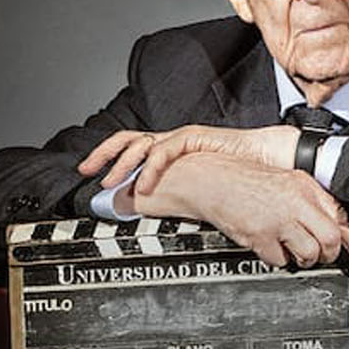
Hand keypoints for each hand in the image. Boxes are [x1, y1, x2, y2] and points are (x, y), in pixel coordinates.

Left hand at [77, 125, 297, 191]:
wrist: (263, 160)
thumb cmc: (233, 174)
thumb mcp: (192, 187)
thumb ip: (170, 194)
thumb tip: (148, 211)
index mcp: (167, 149)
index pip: (130, 148)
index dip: (107, 158)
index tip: (89, 173)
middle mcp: (169, 140)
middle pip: (125, 139)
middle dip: (101, 154)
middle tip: (85, 170)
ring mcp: (179, 136)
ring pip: (139, 143)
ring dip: (121, 163)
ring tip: (109, 181)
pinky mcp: (192, 137)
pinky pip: (163, 150)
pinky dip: (150, 169)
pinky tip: (143, 186)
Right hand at [126, 152, 348, 271]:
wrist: (211, 179)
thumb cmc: (246, 180)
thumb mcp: (286, 182)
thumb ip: (312, 200)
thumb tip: (336, 223)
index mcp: (305, 186)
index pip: (340, 217)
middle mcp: (295, 202)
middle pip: (331, 240)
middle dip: (327, 253)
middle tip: (319, 253)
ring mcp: (278, 220)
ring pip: (309, 254)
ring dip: (303, 258)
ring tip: (291, 247)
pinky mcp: (260, 236)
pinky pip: (280, 260)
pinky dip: (277, 258)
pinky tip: (269, 244)